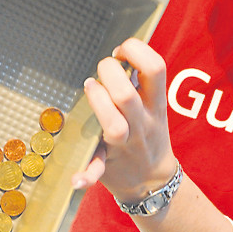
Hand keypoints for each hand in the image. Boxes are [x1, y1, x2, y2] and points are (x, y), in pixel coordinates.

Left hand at [72, 37, 176, 202]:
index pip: (156, 68)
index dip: (136, 51)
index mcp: (156, 104)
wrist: (154, 180)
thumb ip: (139, 83)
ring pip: (114, 126)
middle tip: (101, 71)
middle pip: (126, 96)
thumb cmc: (148, 134)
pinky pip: (98, 170)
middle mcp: (142, 123)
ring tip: (89, 89)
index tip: (121, 52)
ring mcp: (126, 144)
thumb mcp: (153, 106)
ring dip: (96, 105)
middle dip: (108, 73)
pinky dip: (87, 175)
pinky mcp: (109, 164)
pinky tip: (76, 179)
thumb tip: (118, 55)